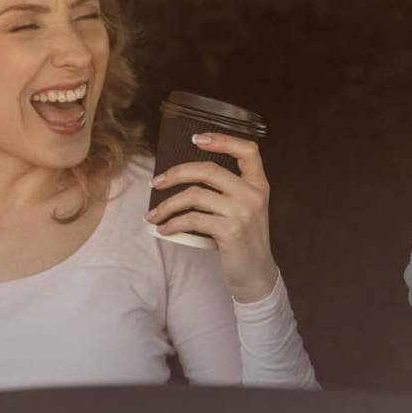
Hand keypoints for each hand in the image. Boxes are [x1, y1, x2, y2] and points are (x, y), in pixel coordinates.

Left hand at [146, 133, 278, 302]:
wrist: (256, 273)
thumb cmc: (244, 239)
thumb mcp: (246, 208)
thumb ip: (228, 190)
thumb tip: (184, 174)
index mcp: (259, 184)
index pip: (248, 150)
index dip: (222, 139)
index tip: (195, 138)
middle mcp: (253, 194)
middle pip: (209, 170)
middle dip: (176, 173)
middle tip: (156, 182)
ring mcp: (242, 212)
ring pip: (195, 195)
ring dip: (167, 205)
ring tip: (152, 215)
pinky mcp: (230, 231)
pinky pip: (192, 220)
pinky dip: (172, 224)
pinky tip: (164, 229)